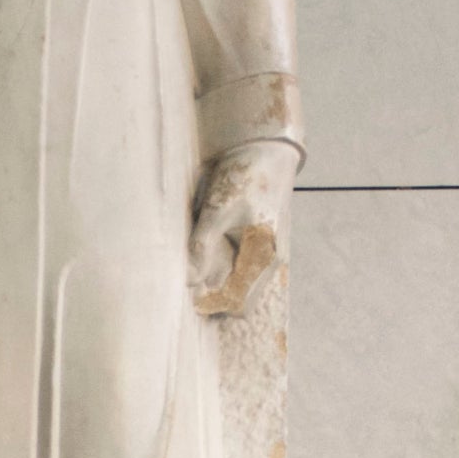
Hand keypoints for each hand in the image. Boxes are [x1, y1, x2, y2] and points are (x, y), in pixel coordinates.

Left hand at [190, 140, 298, 317]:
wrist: (265, 149)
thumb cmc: (244, 178)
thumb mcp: (217, 211)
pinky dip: (224, 269)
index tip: (189, 297)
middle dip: (214, 298)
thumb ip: (201, 246)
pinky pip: (242, 269)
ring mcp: (268, 252)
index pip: (239, 305)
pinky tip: (208, 253)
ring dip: (218, 283)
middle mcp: (271, 259)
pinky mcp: (261, 242)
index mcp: (264, 256)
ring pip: (241, 285)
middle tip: (189, 283)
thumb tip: (188, 279)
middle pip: (241, 299)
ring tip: (196, 267)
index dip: (213, 308)